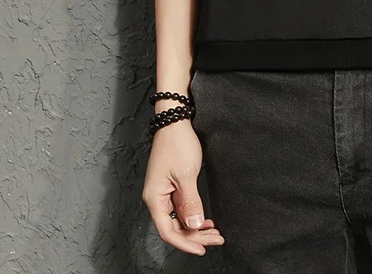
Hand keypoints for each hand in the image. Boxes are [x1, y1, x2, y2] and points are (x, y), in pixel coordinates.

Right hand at [142, 119, 226, 255]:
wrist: (175, 122)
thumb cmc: (177, 144)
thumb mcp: (187, 175)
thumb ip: (190, 202)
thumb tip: (194, 224)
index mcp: (154, 198)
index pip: (168, 231)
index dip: (186, 243)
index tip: (203, 249)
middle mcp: (157, 199)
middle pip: (175, 227)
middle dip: (196, 236)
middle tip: (217, 239)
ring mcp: (164, 193)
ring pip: (180, 218)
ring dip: (197, 227)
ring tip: (215, 232)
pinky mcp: (172, 186)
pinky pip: (181, 208)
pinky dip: (194, 214)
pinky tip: (206, 220)